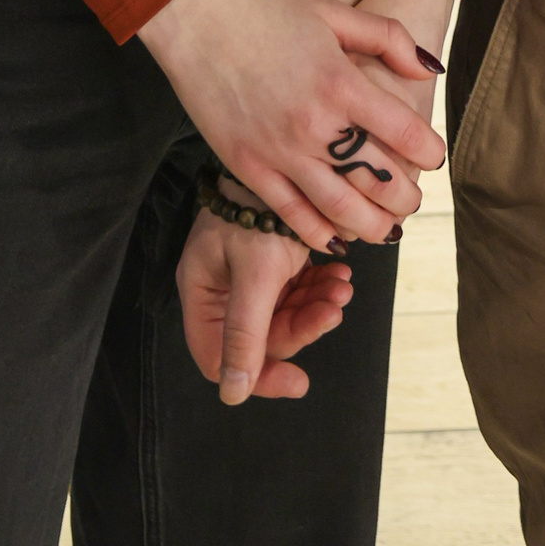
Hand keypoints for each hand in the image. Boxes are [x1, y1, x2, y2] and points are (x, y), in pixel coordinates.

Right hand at [139, 0, 444, 252]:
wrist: (197, 19)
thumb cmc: (266, 10)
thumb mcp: (333, 12)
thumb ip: (387, 38)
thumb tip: (429, 69)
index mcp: (340, 82)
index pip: (404, 131)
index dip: (428, 150)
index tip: (434, 156)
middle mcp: (315, 123)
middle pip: (377, 179)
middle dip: (405, 196)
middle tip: (413, 199)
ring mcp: (280, 151)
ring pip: (340, 209)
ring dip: (372, 226)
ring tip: (387, 229)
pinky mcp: (249, 167)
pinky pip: (291, 215)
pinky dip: (320, 234)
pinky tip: (337, 239)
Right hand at [176, 208, 353, 403]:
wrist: (289, 151)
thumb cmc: (259, 208)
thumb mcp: (256, 274)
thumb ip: (246, 333)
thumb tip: (232, 394)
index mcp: (202, 291)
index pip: (219, 357)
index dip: (259, 376)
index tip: (299, 381)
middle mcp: (221, 287)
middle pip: (260, 338)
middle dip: (301, 326)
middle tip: (335, 308)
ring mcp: (248, 274)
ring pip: (284, 315)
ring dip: (316, 306)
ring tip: (342, 286)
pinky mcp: (274, 260)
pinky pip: (297, 291)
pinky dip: (320, 287)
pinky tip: (340, 275)